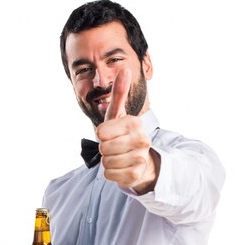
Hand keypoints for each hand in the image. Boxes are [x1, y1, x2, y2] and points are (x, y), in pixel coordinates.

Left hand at [96, 68, 159, 193]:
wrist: (139, 160)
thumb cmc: (123, 134)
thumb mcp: (118, 114)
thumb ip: (119, 93)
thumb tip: (124, 69)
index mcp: (135, 123)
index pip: (101, 132)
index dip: (101, 135)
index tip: (110, 134)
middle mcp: (142, 140)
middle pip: (104, 148)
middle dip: (104, 149)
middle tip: (113, 147)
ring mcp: (140, 158)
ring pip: (106, 162)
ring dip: (107, 161)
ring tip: (117, 157)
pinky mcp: (135, 175)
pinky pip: (110, 174)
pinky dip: (110, 173)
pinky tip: (119, 168)